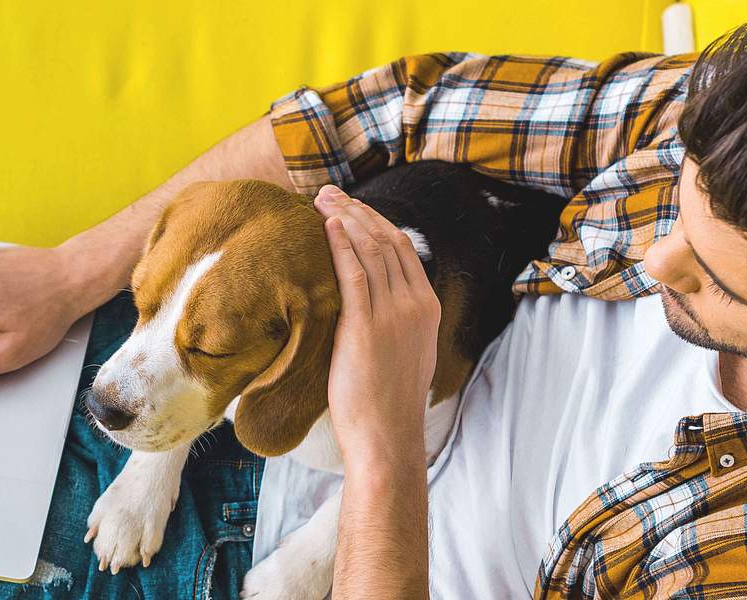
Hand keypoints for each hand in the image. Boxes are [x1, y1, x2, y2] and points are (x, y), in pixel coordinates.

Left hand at [311, 186, 441, 463]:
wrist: (387, 436)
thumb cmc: (388, 401)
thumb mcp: (405, 352)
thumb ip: (397, 321)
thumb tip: (375, 303)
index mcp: (426, 307)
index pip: (401, 247)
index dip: (373, 220)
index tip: (349, 205)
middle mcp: (414, 305)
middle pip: (384, 241)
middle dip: (355, 210)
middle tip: (328, 193)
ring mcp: (392, 316)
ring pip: (370, 251)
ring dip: (344, 219)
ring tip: (320, 200)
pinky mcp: (366, 329)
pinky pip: (354, 276)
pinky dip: (341, 246)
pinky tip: (327, 226)